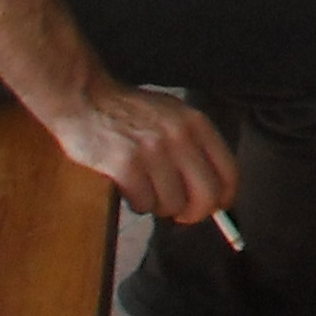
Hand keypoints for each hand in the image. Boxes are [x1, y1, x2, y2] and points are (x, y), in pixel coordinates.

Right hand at [46, 78, 238, 223]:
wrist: (86, 100)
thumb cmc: (131, 113)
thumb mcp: (173, 116)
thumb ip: (194, 146)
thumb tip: (213, 190)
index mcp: (197, 123)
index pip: (229, 172)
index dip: (223, 198)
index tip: (214, 209)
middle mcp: (181, 136)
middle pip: (206, 195)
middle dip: (194, 213)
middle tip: (181, 215)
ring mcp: (153, 150)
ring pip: (173, 204)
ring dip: (160, 207)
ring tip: (147, 190)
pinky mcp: (126, 165)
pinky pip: (144, 203)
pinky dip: (138, 204)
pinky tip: (129, 189)